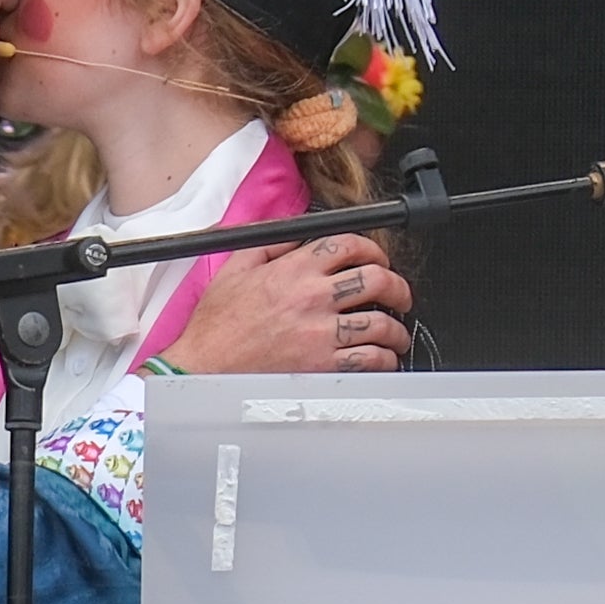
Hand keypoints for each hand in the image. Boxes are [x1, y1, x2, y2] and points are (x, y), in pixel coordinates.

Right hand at [159, 232, 413, 375]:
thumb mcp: (235, 269)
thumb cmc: (216, 327)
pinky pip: (370, 360)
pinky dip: (384, 360)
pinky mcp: (323, 366)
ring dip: (396, 329)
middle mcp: (312, 298)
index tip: (377, 260)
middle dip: (397, 286)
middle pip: (376, 279)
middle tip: (399, 296)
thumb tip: (298, 235)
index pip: (348, 245)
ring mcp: (321, 333)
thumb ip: (270, 245)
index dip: (373, 250)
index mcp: (293, 270)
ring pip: (381, 323)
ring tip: (396, 334)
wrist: (205, 368)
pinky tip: (382, 359)